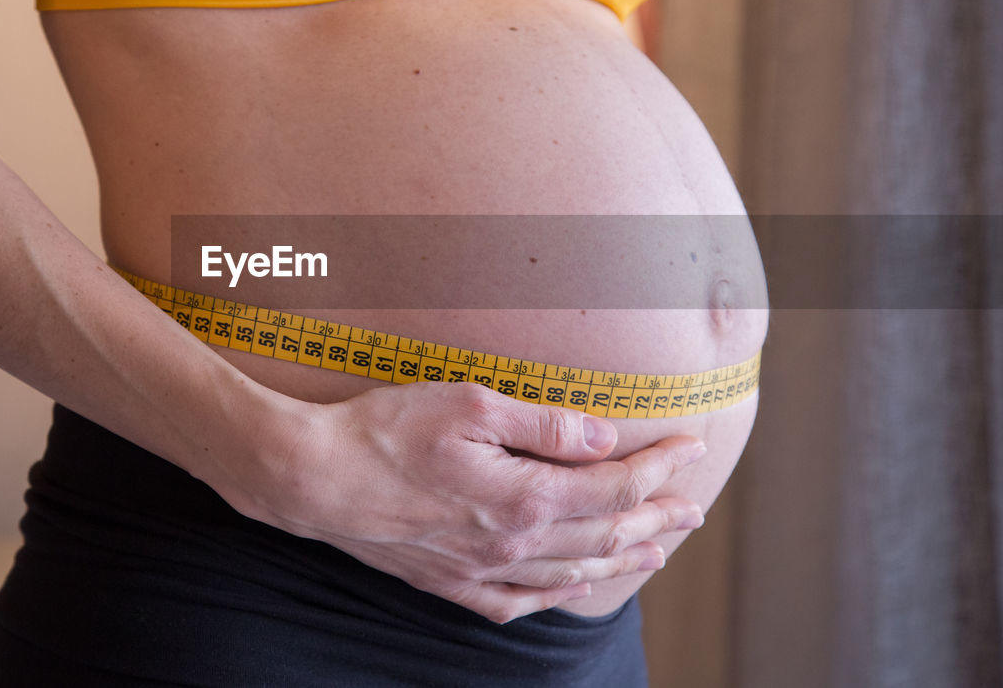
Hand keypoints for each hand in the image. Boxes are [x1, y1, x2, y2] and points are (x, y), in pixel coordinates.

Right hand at [250, 381, 707, 623]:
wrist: (315, 478)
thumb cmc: (386, 431)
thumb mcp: (471, 407)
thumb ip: (544, 427)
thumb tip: (605, 439)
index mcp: (525, 500)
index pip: (615, 487)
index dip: (659, 469)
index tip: (690, 448)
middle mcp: (512, 545)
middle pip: (605, 535)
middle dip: (657, 518)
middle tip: (693, 508)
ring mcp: (480, 571)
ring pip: (571, 573)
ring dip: (621, 558)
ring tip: (655, 548)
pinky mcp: (449, 582)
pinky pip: (518, 602)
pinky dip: (558, 595)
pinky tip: (573, 586)